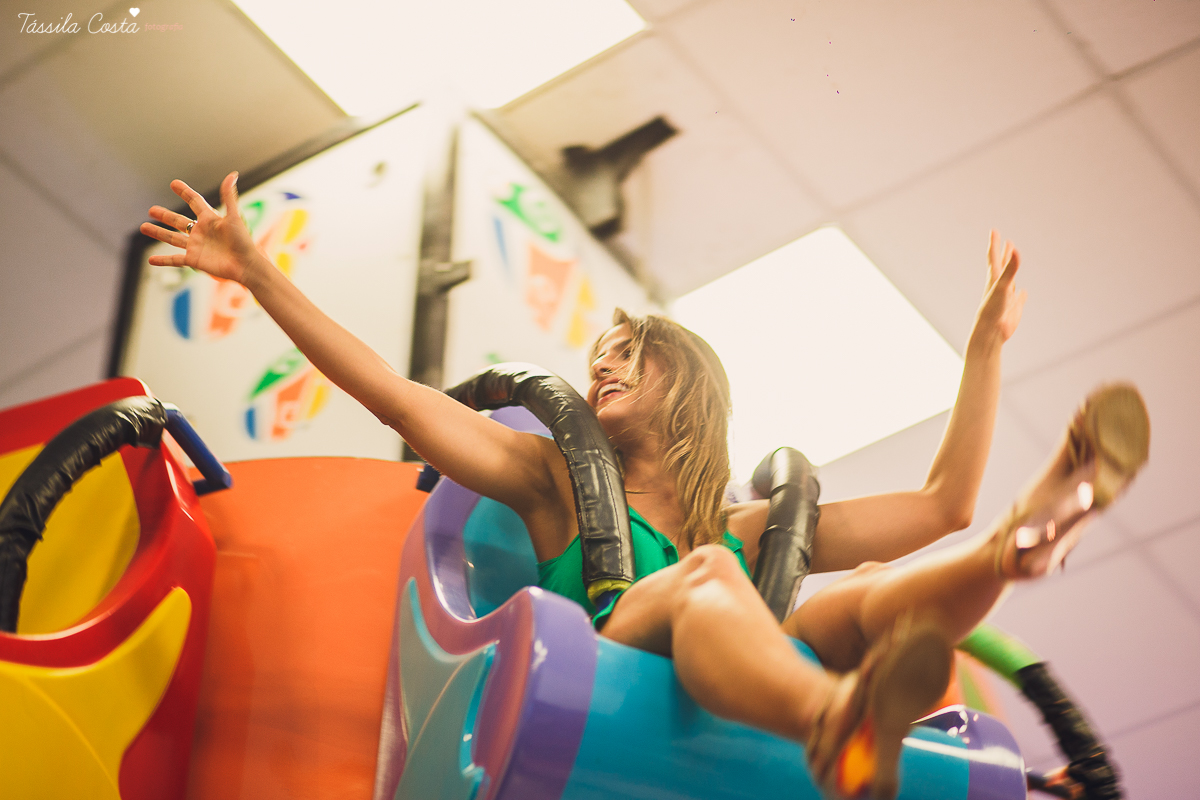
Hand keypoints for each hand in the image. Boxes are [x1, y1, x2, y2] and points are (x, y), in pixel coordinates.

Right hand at [139, 172, 261, 284]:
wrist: (245, 265)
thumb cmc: (243, 241)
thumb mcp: (234, 217)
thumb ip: (229, 196)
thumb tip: (233, 174)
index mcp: (210, 220)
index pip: (195, 202)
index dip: (184, 192)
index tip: (174, 184)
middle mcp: (201, 232)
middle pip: (179, 221)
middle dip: (165, 215)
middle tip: (152, 209)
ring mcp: (196, 246)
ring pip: (172, 238)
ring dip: (158, 233)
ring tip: (144, 227)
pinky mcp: (194, 260)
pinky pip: (175, 260)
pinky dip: (163, 260)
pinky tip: (151, 260)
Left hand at [975, 229, 1026, 343]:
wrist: (991, 333)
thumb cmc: (993, 309)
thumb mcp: (1002, 286)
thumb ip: (1010, 268)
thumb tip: (1015, 249)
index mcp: (994, 279)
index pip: (994, 257)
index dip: (994, 243)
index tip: (994, 230)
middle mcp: (1000, 286)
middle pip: (1001, 266)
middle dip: (1003, 253)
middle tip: (1005, 241)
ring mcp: (1007, 297)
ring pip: (1010, 280)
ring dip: (1012, 271)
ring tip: (1014, 264)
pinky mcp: (1014, 308)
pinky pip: (1019, 298)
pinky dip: (1022, 294)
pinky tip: (1023, 292)